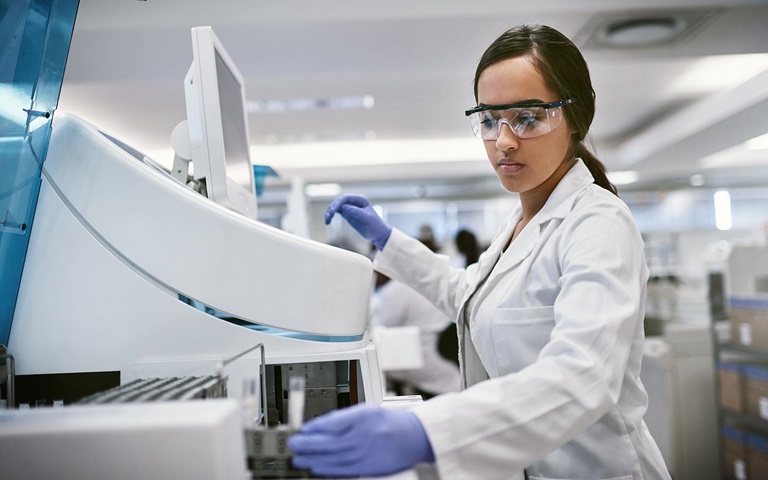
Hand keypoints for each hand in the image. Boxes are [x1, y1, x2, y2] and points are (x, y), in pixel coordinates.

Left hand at [288, 404, 434, 476]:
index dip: (315, 427)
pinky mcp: (370, 467)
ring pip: (335, 457)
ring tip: (299, 458)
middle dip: (308, 443)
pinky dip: (328, 469)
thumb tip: (320, 426)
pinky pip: (345, 469)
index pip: (334, 422)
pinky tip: (316, 467)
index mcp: (365, 416)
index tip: (302, 429)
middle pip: (331, 441)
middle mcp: (366, 434)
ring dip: (314, 458)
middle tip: (293, 443)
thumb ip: (345, 418)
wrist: (415, 435)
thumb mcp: (368, 410)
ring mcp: (368, 452)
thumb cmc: (391, 421)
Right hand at [325, 194, 391, 249]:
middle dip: (332, 208)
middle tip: (328, 216)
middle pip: (339, 201)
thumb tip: (343, 207)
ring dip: (330, 212)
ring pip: (336, 206)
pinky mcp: (348, 214)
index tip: (333, 210)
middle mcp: (354, 202)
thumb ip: (355, 212)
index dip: (337, 203)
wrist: (378, 234)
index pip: (346, 198)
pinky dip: (331, 215)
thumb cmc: (375, 225)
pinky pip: (337, 212)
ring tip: (327, 220)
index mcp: (361, 200)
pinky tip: (328, 220)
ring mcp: (350, 208)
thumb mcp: (366, 218)